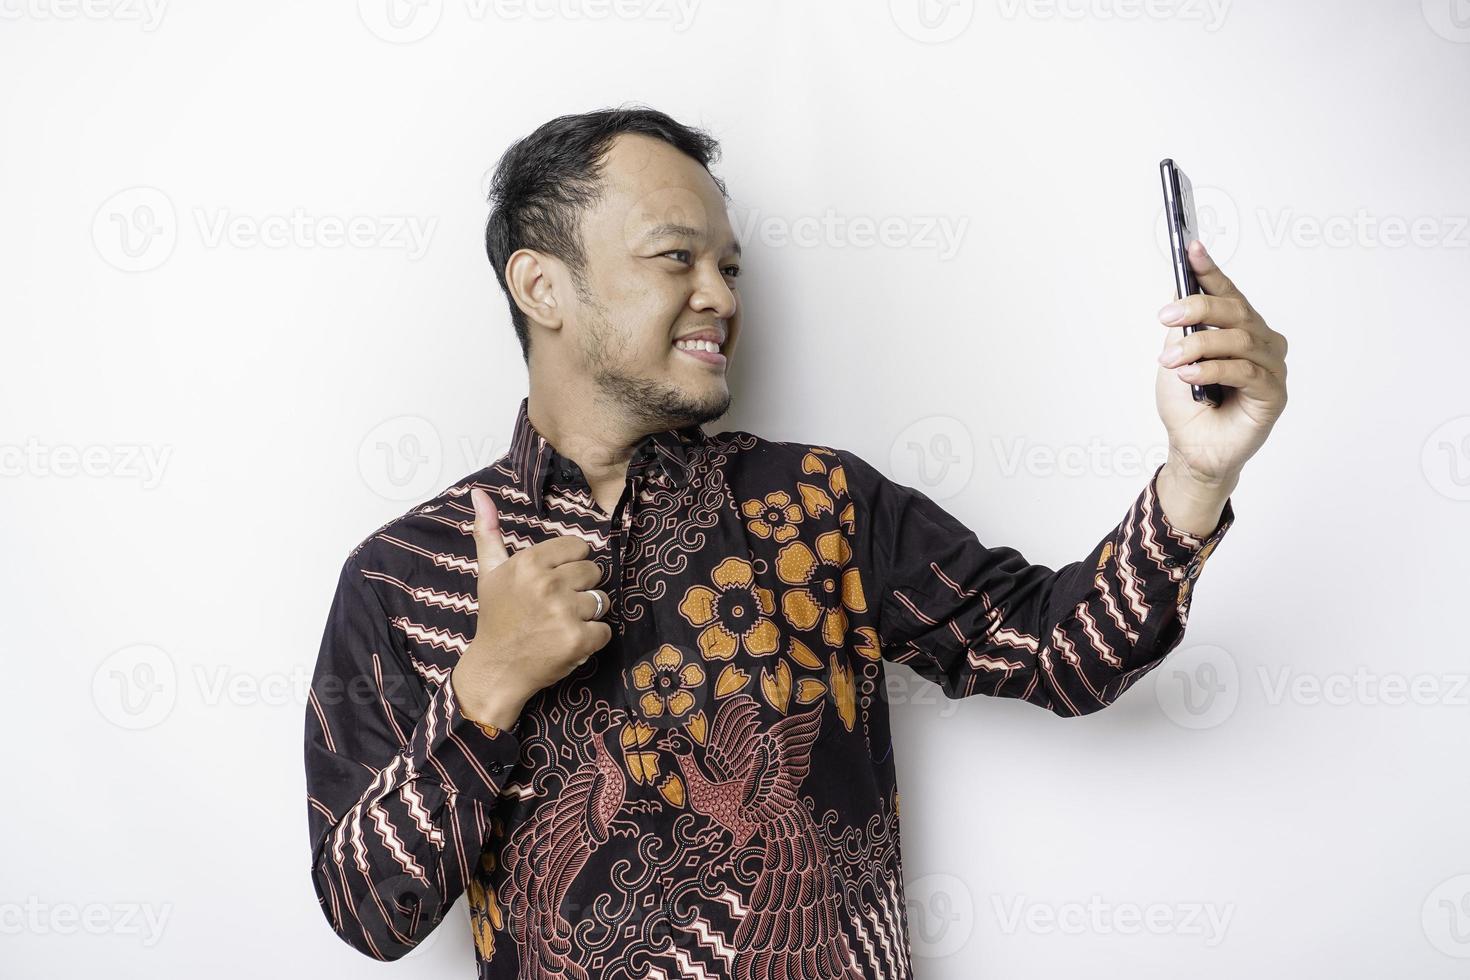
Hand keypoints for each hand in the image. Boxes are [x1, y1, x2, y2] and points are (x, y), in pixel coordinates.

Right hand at [450, 487, 612, 728]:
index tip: (553, 583)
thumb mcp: (489, 572)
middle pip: (593, 572)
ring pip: (602, 600)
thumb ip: (489, 532)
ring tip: (561, 624)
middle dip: (580, 589)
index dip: (570, 567)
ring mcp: (564, 612)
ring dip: (587, 615)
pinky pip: (605, 630)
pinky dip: (592, 640)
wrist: (496, 668)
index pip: (579, 548)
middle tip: (556, 606)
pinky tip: (568, 641)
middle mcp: (547, 583)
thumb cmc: (496, 618)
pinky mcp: (578, 639)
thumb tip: (478, 492)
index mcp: (529, 562)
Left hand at [1154, 239, 1288, 489]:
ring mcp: (1272, 367)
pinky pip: (1244, 372)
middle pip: (1236, 312)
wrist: (1192, 449)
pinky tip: (1188, 375)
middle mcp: (1263, 342)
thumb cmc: (1188, 404)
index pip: (1228, 293)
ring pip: (1239, 340)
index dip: (1210, 270)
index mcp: (1242, 328)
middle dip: (1197, 308)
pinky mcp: (1273, 394)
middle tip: (1166, 318)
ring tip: (1169, 361)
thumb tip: (1180, 287)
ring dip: (1199, 346)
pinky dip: (1212, 370)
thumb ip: (1183, 326)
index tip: (1191, 248)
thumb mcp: (1176, 357)